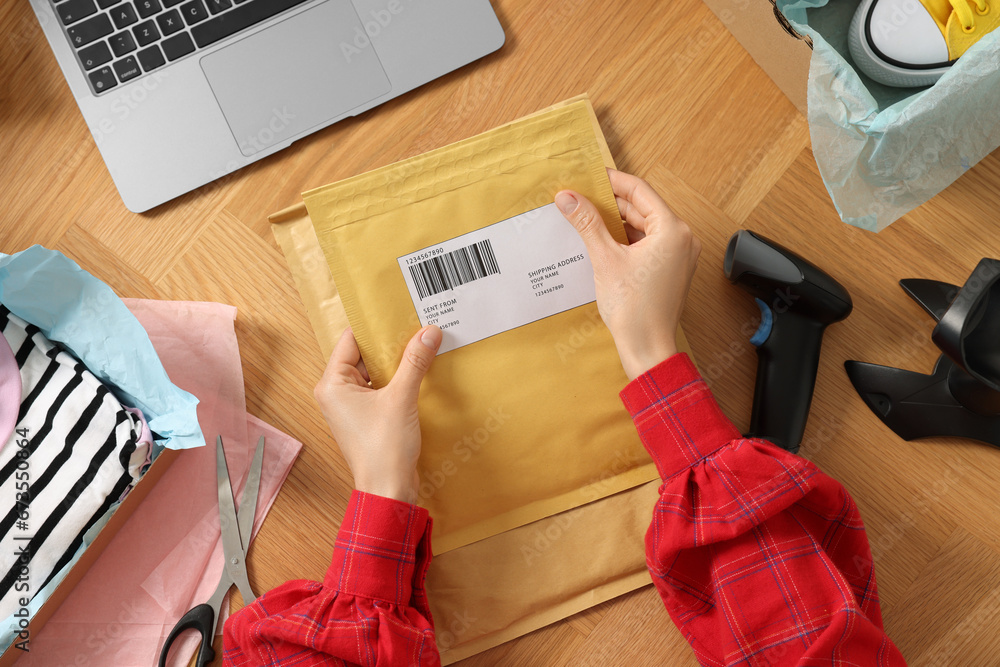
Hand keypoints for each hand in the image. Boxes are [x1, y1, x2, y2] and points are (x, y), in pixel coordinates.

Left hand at [314, 325, 441, 503]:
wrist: (388, 491)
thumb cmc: (383, 450)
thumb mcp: (401, 398)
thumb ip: (415, 362)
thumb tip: (428, 332)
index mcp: (332, 384)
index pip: (351, 340)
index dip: (375, 326)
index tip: (398, 313)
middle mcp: (336, 393)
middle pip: (363, 355)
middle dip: (390, 344)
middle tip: (415, 327)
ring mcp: (351, 406)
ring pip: (374, 372)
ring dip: (396, 362)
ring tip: (421, 346)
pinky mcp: (367, 417)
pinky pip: (381, 388)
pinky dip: (398, 380)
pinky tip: (419, 372)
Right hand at [555, 169, 700, 379]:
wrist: (647, 348)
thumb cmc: (634, 309)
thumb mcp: (605, 259)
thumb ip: (587, 223)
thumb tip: (567, 197)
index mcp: (672, 230)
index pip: (640, 190)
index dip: (612, 181)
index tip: (588, 176)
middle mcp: (682, 239)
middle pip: (642, 207)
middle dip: (610, 202)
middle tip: (581, 197)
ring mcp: (679, 255)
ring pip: (644, 226)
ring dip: (616, 221)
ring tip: (586, 218)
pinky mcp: (670, 269)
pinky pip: (647, 243)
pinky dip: (625, 239)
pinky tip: (602, 241)